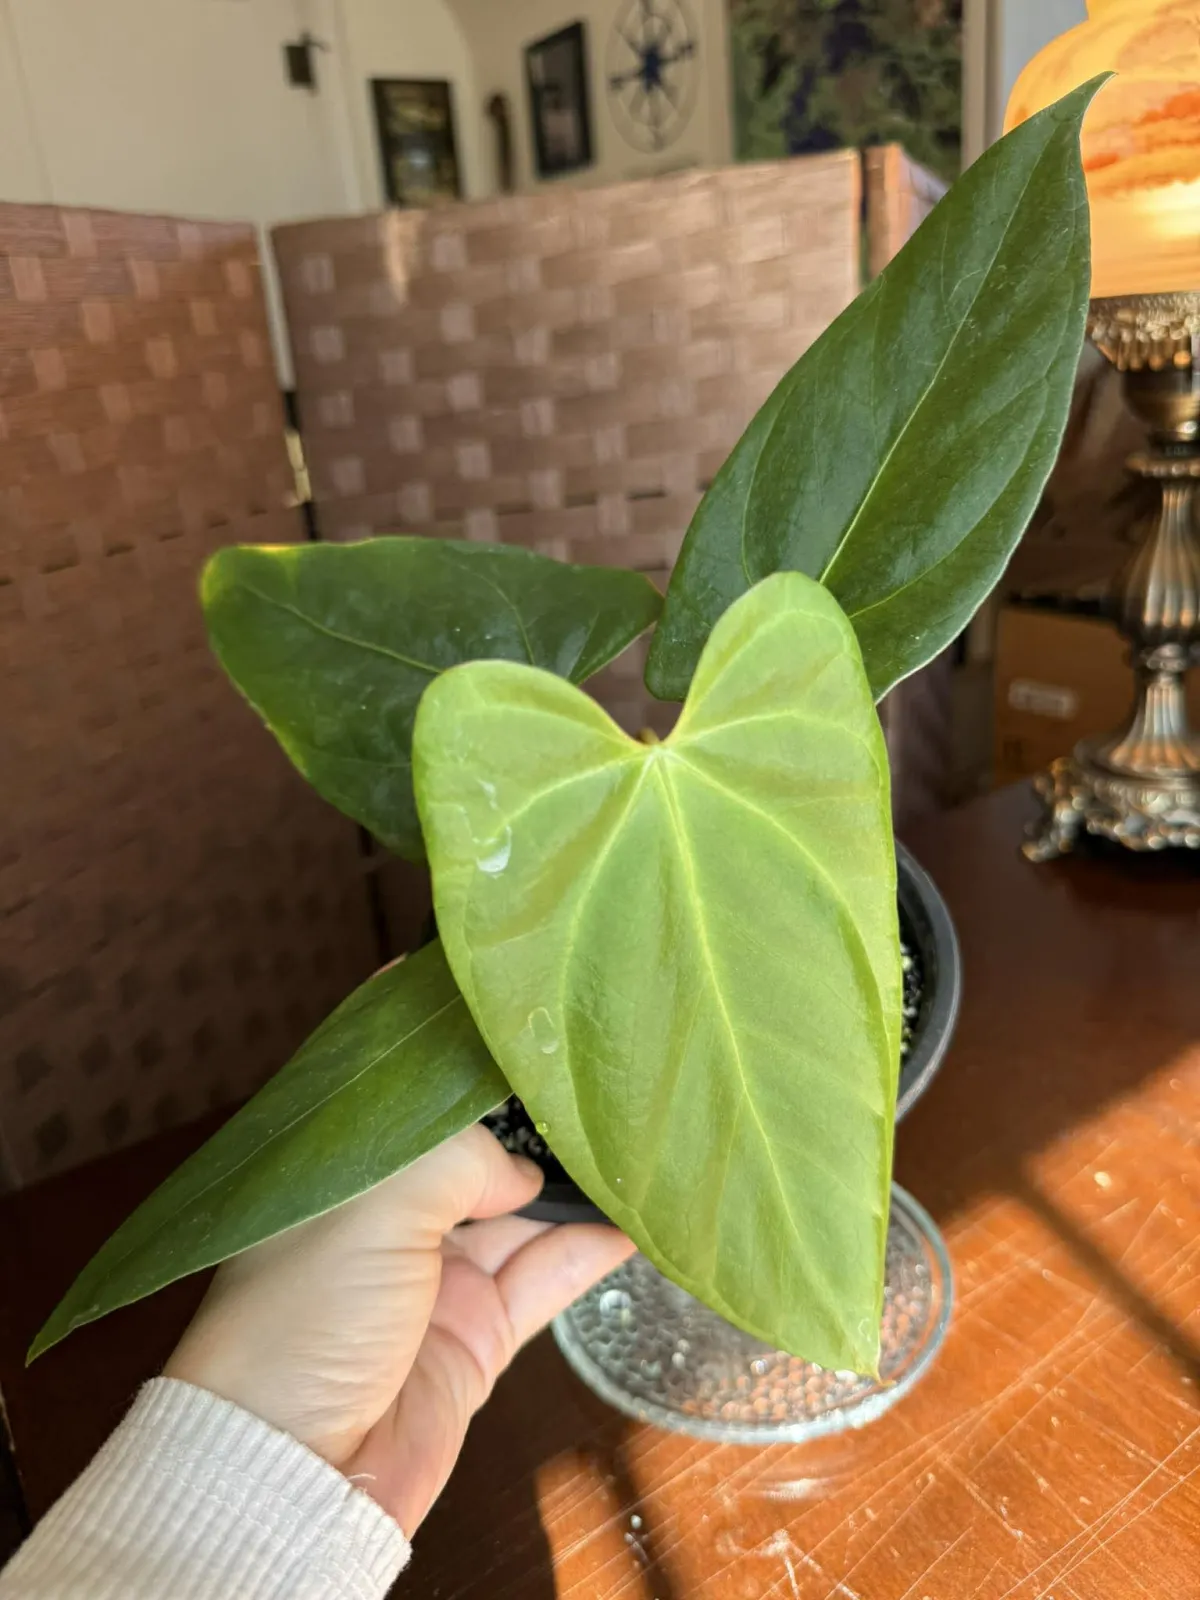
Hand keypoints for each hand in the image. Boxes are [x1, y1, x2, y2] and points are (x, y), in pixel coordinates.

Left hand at [165, 1126, 633, 1533]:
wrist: (293, 1472)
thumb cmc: (306, 1318)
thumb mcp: (375, 1206)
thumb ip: (456, 1161)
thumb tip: (518, 1171)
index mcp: (342, 1178)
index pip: (416, 1111)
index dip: (472, 1082)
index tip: (534, 1048)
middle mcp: (387, 1222)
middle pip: (475, 1162)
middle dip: (530, 1132)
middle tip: (601, 1094)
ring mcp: (435, 1282)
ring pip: (519, 1219)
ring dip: (571, 1189)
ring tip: (632, 1149)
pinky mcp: (475, 1339)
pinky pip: (541, 1281)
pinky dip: (586, 1250)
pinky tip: (629, 1219)